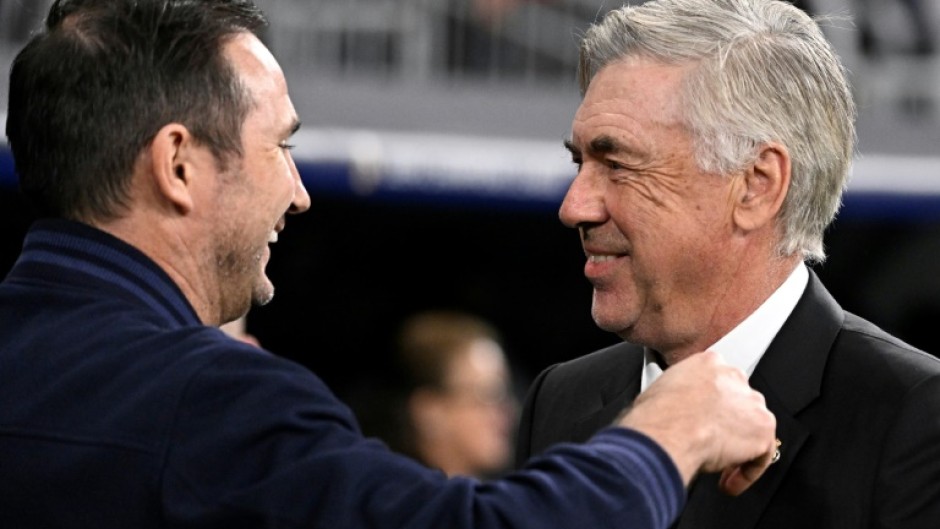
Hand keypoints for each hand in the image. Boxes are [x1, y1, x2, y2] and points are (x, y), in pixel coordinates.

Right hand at [616, 350, 775, 494]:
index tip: (703, 421)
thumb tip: (671, 409)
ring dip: (739, 448)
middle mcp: (734, 378)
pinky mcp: (762, 429)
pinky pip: (761, 455)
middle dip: (728, 426)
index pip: (718, 383)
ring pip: (753, 427)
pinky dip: (746, 472)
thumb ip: (676, 394)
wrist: (668, 430)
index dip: (711, 407)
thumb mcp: (658, 390)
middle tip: (712, 445)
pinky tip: (728, 482)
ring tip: (720, 467)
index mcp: (708, 363)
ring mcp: (752, 403)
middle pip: (740, 403)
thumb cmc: (656, 414)